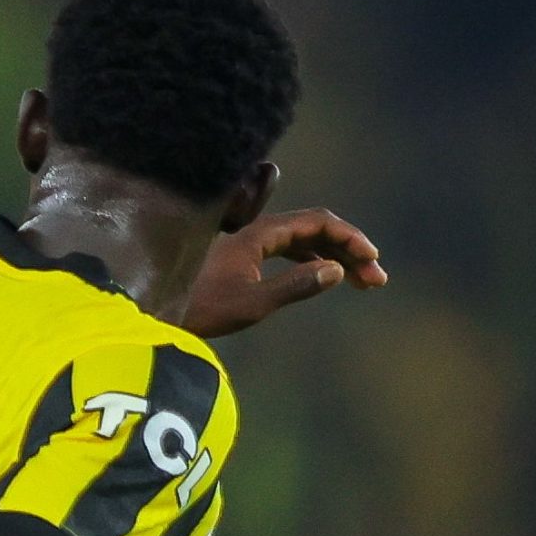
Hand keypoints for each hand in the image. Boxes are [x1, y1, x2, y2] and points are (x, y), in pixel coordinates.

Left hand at [180, 207, 388, 338]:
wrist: (157, 312)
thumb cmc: (202, 310)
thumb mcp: (253, 304)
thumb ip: (296, 286)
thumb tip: (338, 271)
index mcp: (261, 234)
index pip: (317, 223)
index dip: (350, 238)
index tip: (372, 260)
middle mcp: (258, 231)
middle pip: (315, 229)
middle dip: (350, 250)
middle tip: (377, 279)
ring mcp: (251, 243)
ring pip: (305, 240)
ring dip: (336, 256)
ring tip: (364, 281)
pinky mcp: (246, 257)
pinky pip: (290, 250)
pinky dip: (315, 261)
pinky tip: (329, 275)